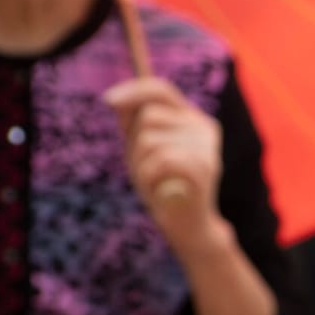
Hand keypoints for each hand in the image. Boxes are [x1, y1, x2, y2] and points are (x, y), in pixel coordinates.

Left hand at [102, 77, 228, 258]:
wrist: (186, 224)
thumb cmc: (160, 184)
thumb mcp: (141, 149)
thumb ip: (131, 122)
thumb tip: (114, 98)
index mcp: (192, 118)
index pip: (161, 90)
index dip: (132, 91)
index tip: (106, 101)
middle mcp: (204, 127)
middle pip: (149, 116)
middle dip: (135, 143)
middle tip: (147, 168)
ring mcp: (208, 146)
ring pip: (150, 139)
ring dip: (141, 164)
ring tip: (155, 181)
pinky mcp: (205, 167)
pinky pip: (160, 160)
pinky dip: (150, 177)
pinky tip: (161, 190)